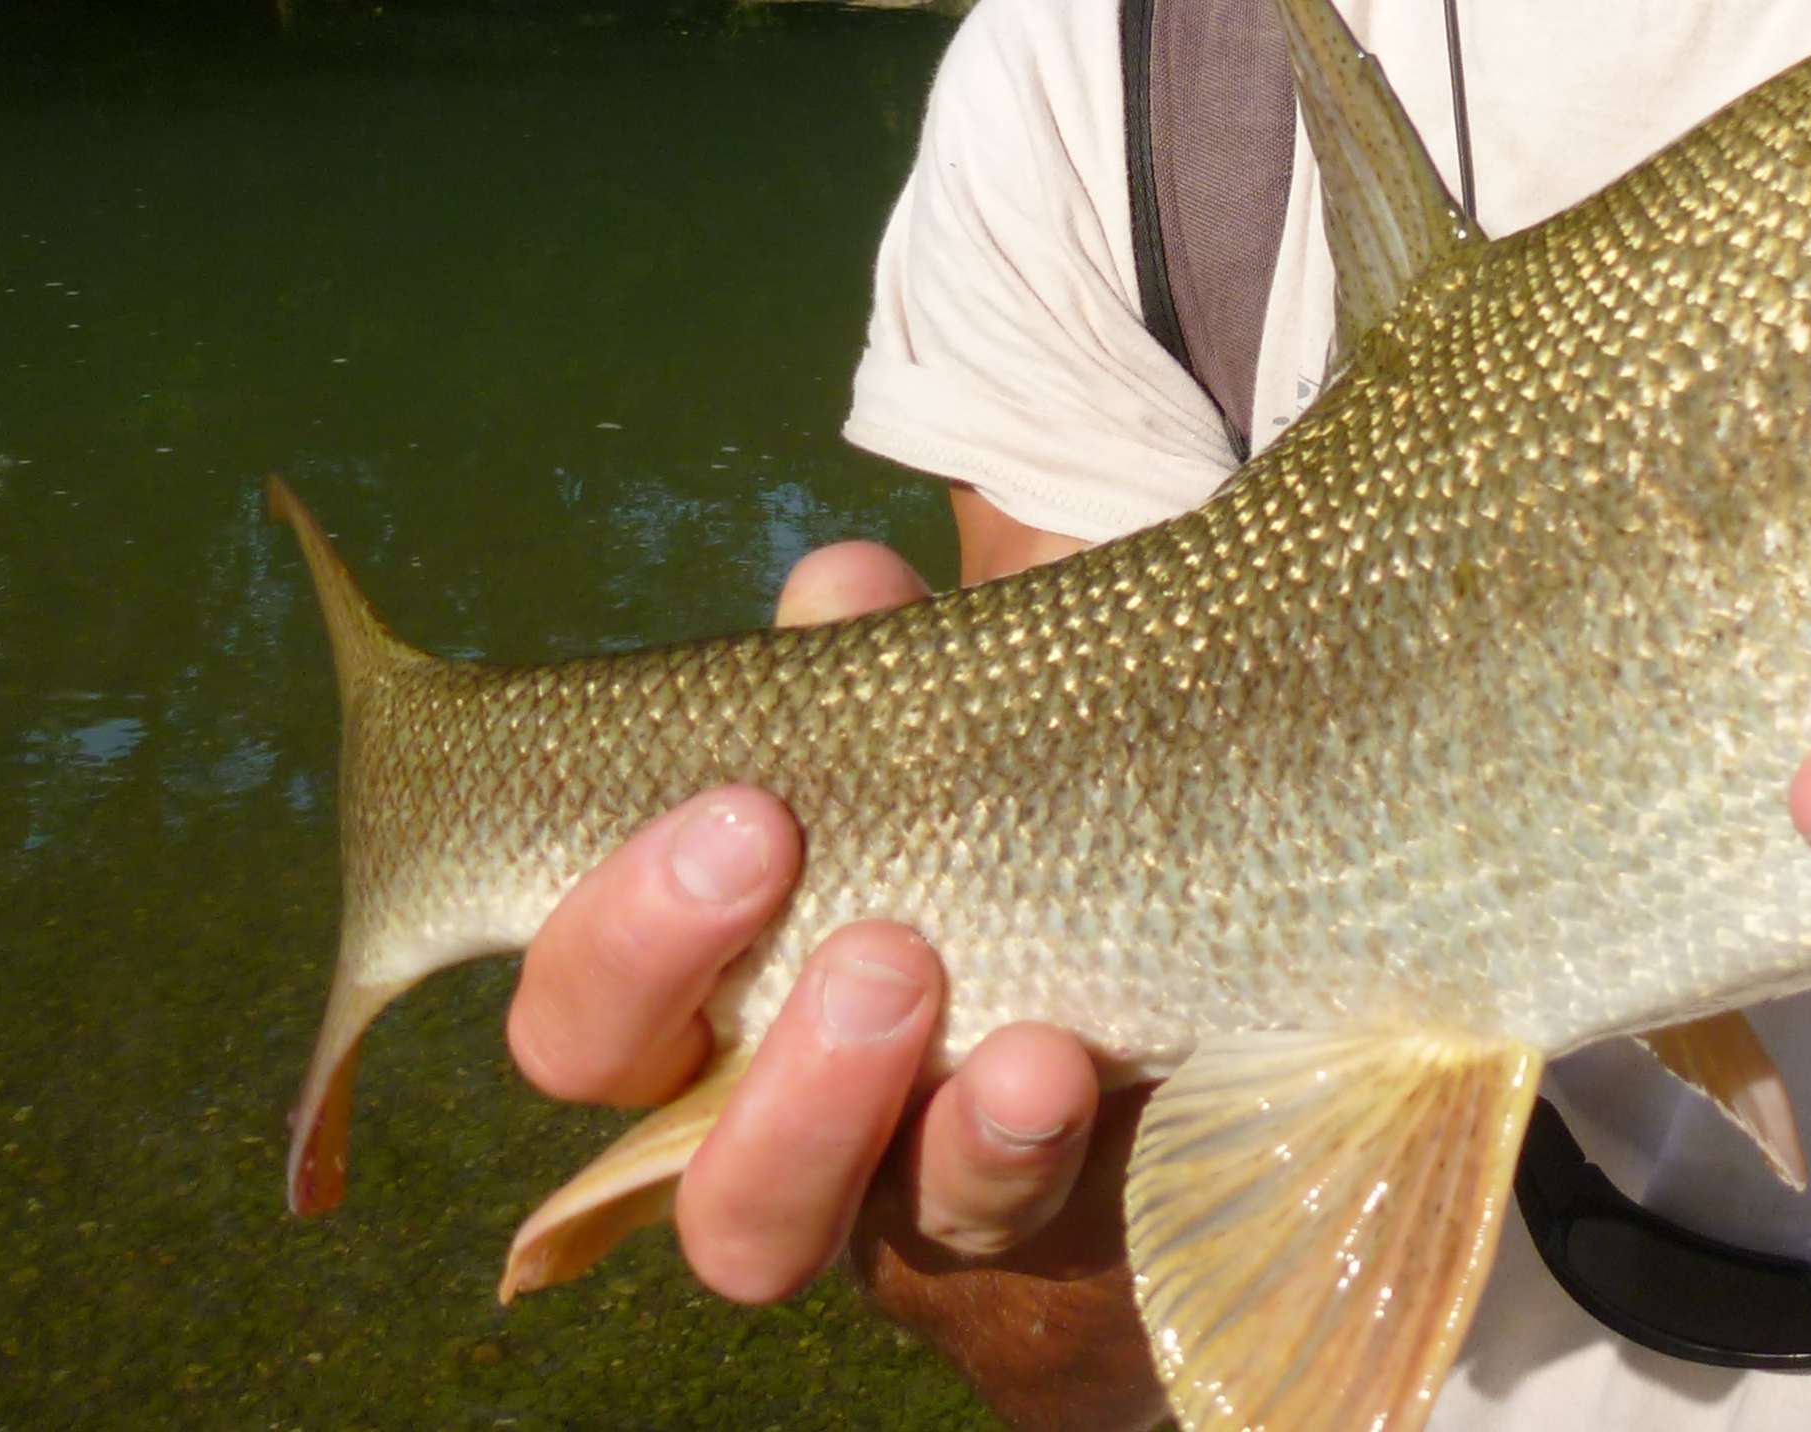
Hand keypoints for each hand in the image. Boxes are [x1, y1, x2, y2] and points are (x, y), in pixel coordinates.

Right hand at [504, 541, 1159, 1428]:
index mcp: (720, 971)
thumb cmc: (1063, 816)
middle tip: (773, 850)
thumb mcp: (993, 708)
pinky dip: (1003, 1142)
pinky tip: (1051, 1068)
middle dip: (670, 979)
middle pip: (612, 1088)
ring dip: (815, 1101)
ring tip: (903, 974)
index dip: (615, 919)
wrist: (1226, 976)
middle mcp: (762, 1099)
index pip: (584, 992)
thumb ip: (908, 652)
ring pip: (760, 1220)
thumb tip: (844, 587)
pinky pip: (977, 1220)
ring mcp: (877, 1182)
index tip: (742, 802)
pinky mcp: (1008, 1222)